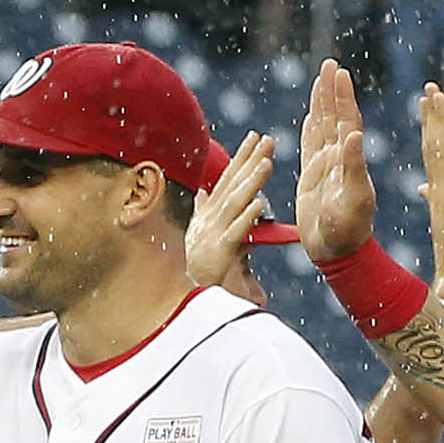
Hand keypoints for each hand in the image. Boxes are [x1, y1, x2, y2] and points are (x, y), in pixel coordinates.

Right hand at [183, 130, 274, 293]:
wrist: (176, 304)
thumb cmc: (190, 273)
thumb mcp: (198, 238)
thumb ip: (202, 214)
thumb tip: (202, 193)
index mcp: (206, 218)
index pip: (226, 182)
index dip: (240, 159)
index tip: (253, 138)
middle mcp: (207, 223)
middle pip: (231, 186)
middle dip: (249, 161)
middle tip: (267, 138)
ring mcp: (211, 238)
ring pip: (234, 205)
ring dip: (250, 182)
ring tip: (267, 163)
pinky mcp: (217, 257)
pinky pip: (235, 234)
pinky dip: (246, 218)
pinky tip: (259, 204)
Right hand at [294, 59, 376, 263]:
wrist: (336, 251)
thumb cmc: (349, 229)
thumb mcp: (355, 198)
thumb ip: (354, 167)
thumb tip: (354, 135)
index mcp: (350, 158)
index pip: (347, 119)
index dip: (342, 96)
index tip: (339, 72)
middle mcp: (339, 158)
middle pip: (334, 117)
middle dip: (331, 90)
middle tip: (329, 63)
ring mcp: (326, 167)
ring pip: (322, 128)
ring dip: (321, 104)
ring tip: (320, 81)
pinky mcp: (312, 178)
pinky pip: (310, 147)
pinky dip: (310, 130)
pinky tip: (311, 116)